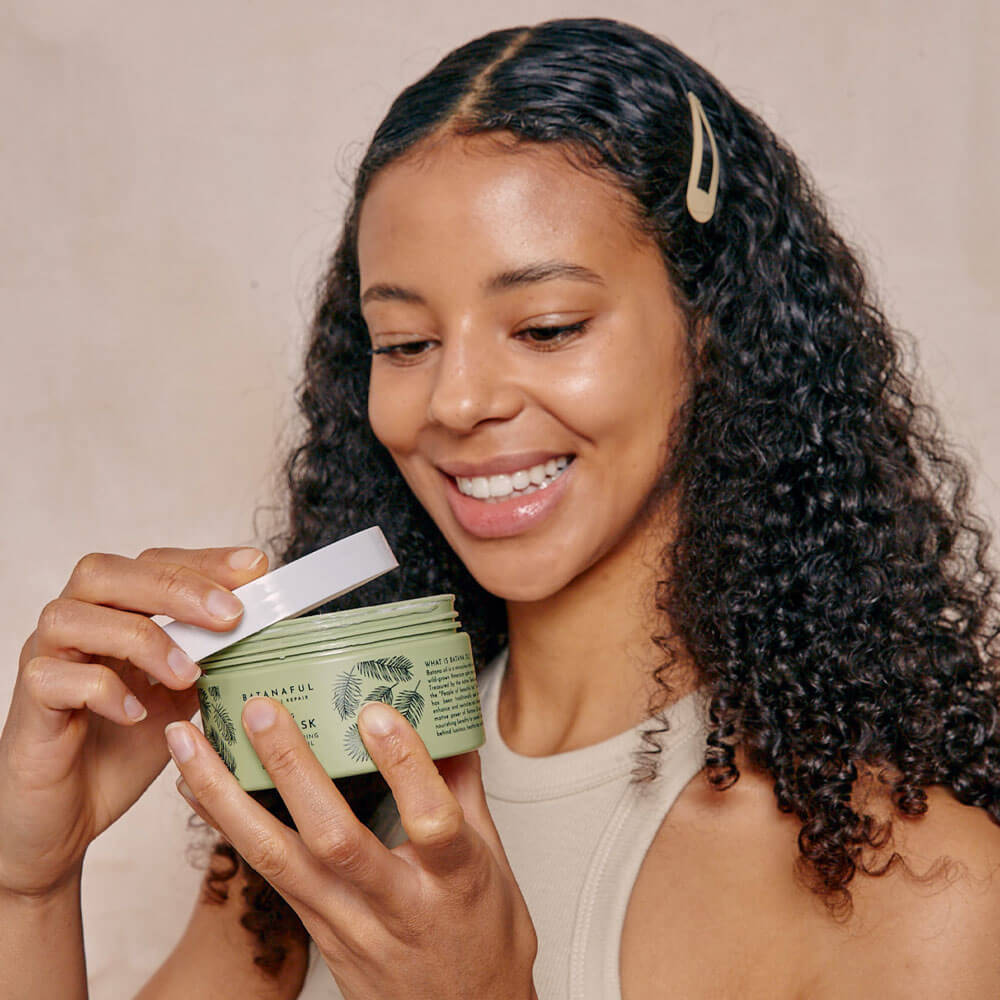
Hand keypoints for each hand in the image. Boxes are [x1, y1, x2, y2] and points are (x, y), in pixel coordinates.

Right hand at [0, 546, 267, 897]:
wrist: (68, 817)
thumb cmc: (120, 748)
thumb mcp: (181, 696)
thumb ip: (209, 658)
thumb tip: (267, 629)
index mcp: (112, 612)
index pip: (152, 563)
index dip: (202, 560)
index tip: (254, 568)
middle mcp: (74, 625)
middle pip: (105, 573)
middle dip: (175, 587)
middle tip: (229, 615)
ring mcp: (45, 661)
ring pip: (71, 616)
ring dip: (140, 638)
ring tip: (187, 673)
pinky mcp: (29, 707)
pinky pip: (51, 679)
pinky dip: (101, 690)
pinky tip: (137, 713)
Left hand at [166, 697, 538, 999]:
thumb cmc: (483, 942)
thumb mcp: (495, 863)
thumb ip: (463, 789)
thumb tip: (448, 722)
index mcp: (455, 882)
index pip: (431, 821)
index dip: (404, 765)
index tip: (375, 713)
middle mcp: (396, 906)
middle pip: (335, 840)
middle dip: (291, 769)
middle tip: (261, 711)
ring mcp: (347, 925)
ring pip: (277, 859)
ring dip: (225, 796)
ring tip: (189, 743)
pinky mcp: (315, 932)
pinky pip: (264, 871)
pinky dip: (225, 822)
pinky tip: (195, 786)